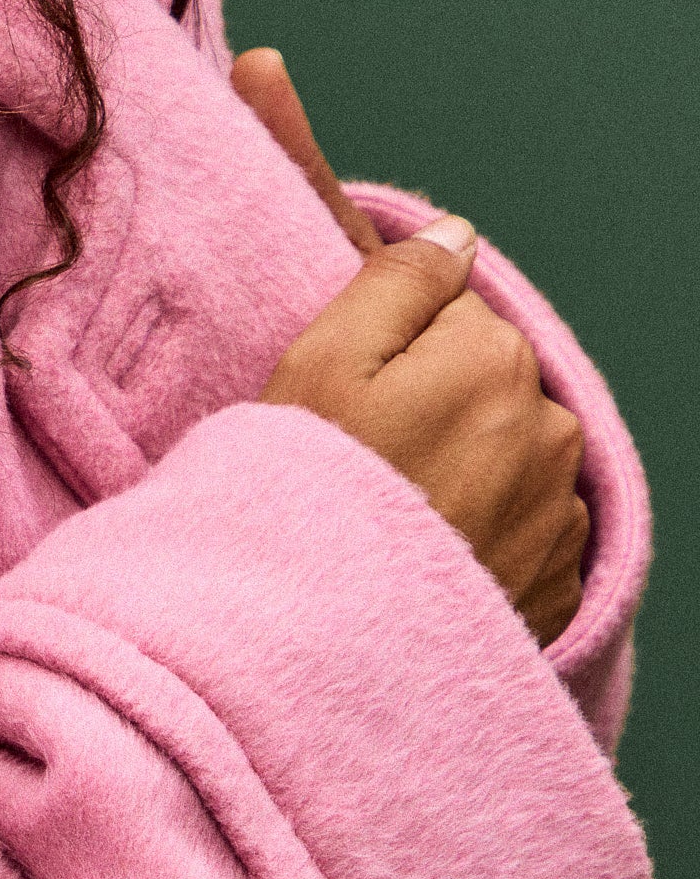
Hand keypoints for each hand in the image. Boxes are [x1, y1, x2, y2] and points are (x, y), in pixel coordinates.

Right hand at [231, 50, 587, 647]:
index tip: (342, 389)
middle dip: (426, 398)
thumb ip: (391, 279)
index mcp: (490, 355)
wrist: (339, 648)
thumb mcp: (321, 361)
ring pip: (502, 448)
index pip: (442, 306)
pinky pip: (520, 522)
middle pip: (477, 375)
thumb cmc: (314, 497)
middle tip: (353, 454)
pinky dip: (479, 528)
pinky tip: (423, 552)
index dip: (380, 340)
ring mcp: (562, 508)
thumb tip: (451, 230)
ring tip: (386, 510)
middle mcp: (547, 426)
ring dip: (457, 465)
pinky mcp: (563, 578)